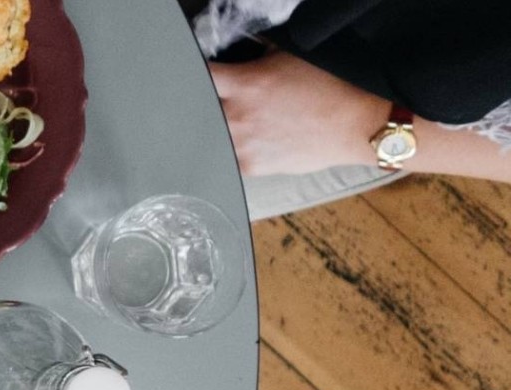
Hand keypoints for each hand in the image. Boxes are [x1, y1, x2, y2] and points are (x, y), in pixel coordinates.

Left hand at [208, 52, 389, 176]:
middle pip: (200, 110)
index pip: (200, 76)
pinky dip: (233, 149)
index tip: (201, 77)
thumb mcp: (288, 58)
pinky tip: (249, 142)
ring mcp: (241, 144)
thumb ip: (255, 59)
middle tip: (220, 103)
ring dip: (219, 129)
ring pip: (211, 136)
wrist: (357, 126)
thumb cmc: (330, 88)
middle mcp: (236, 116)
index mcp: (243, 84)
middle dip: (207, 104)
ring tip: (239, 124)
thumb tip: (240, 59)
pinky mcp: (251, 166)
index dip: (197, 74)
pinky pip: (228, 157)